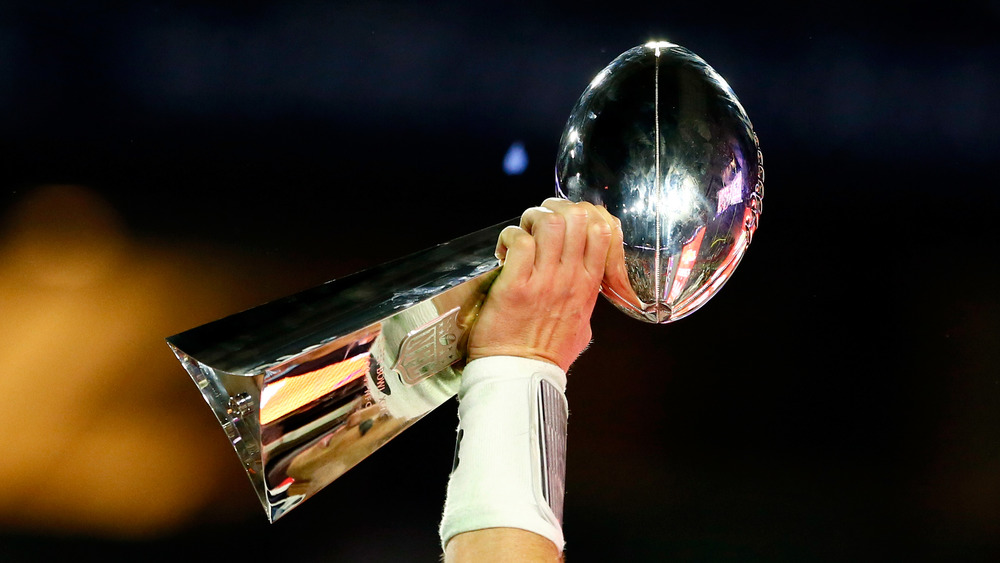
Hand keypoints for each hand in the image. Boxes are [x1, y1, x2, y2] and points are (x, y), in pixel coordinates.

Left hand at [467, 198, 618, 370]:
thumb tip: (584, 289)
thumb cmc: (547, 355)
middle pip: (576, 217)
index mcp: (588, 286)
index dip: (582, 215)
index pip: (603, 231)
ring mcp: (544, 281)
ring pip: (549, 222)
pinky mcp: (516, 286)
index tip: (564, 223)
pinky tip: (502, 253)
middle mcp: (571, 279)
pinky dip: (509, 238)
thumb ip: (585, 302)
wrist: (520, 376)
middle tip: (537, 225)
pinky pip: (520, 241)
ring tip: (521, 237)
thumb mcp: (582, 327)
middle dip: (554, 210)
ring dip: (530, 221)